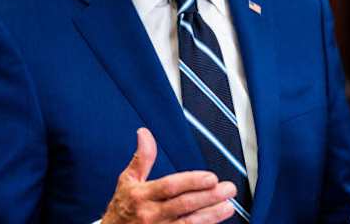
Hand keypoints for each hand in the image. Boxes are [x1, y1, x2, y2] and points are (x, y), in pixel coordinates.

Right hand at [102, 128, 236, 223]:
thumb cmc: (121, 207)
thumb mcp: (127, 181)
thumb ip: (141, 158)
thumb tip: (144, 133)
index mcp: (141, 195)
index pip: (169, 186)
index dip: (191, 182)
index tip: (211, 177)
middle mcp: (150, 214)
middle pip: (183, 204)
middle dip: (208, 197)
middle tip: (228, 188)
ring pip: (188, 223)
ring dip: (211, 215)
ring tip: (228, 206)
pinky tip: (215, 221)